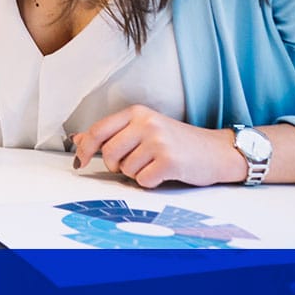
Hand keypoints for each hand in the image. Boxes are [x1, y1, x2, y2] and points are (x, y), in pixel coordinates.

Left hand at [72, 105, 244, 188]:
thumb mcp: (145, 129)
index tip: (81, 161)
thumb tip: (78, 138)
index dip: (85, 148)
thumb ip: (113, 133)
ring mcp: (158, 141)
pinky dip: (150, 182)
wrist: (217, 151)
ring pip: (126, 169)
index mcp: (137, 113)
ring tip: (154, 164)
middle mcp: (146, 123)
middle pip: (109, 153)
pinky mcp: (169, 161)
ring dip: (136, 173)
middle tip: (133, 164)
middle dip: (116, 165)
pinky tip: (164, 173)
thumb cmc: (178, 142)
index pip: (99, 130)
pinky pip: (143, 180)